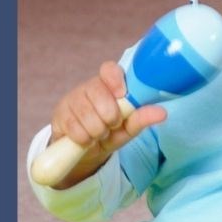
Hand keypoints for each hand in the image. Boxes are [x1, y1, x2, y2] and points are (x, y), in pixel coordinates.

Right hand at [45, 62, 166, 187]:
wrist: (86, 151)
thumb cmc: (112, 132)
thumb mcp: (129, 127)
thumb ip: (142, 118)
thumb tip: (162, 113)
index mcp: (109, 85)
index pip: (109, 69)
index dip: (115, 79)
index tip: (121, 94)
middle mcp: (89, 88)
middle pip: (98, 94)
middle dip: (109, 117)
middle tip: (112, 124)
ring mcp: (71, 100)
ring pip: (87, 114)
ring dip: (98, 131)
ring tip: (100, 133)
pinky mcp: (59, 115)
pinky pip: (75, 128)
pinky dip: (85, 139)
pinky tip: (87, 138)